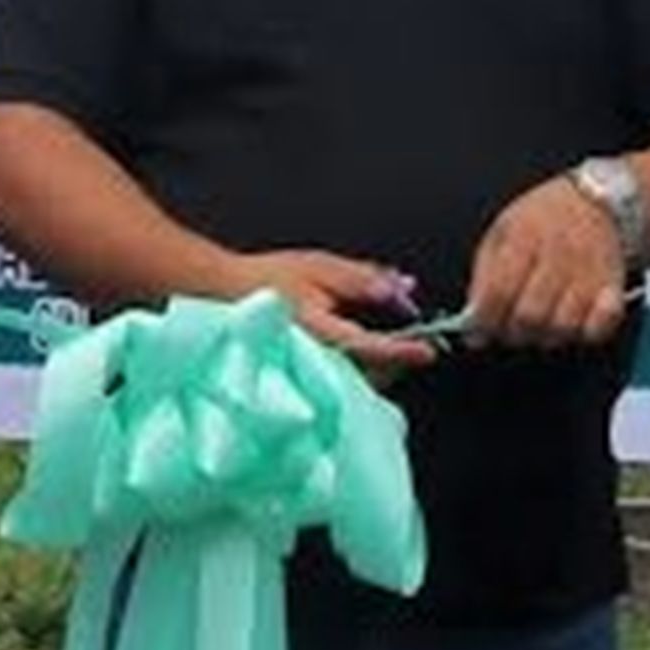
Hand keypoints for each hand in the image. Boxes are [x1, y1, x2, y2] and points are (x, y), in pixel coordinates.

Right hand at [221, 249, 438, 374]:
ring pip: (357, 381)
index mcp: (322, 333)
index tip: (428, 350)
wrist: (221, 294)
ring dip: (380, 367)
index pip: (373, 347)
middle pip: (370, 374)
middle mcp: (317, 359)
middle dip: (397, 363)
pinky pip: (341, 379)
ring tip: (397, 349)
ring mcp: (309, 371)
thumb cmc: (266, 279)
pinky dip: (361, 368)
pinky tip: (366, 356)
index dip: (404, 351)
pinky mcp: (304, 373)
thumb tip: (398, 288)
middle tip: (418, 346)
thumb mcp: (319, 267)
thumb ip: (360, 279)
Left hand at [455, 175, 632, 348]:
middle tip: (509, 327)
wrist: (597, 201)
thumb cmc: (543, 219)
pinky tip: (573, 320)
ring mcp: (589, 272)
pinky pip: (599, 328)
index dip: (483, 321)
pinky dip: (585, 332)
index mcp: (524, 236)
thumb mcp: (502, 231)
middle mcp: (559, 254)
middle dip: (512, 332)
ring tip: (540, 322)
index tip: (476, 333)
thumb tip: (472, 322)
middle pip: (529, 316)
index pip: (499, 292)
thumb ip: (484, 276)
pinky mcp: (613, 288)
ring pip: (562, 328)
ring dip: (546, 335)